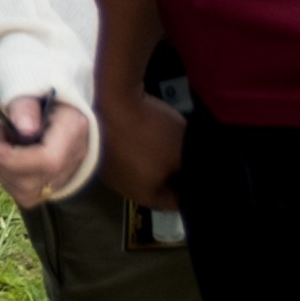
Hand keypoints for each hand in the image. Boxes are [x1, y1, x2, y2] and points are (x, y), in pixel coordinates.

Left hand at [0, 95, 97, 210]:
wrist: (58, 98)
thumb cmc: (41, 90)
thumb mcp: (32, 87)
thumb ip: (25, 105)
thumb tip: (23, 128)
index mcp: (74, 128)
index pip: (48, 160)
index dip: (13, 158)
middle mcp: (74, 157)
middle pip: (32, 182)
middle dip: (2, 163)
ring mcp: (66, 173)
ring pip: (28, 194)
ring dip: (2, 171)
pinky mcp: (54, 183)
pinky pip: (27, 195)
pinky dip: (9, 179)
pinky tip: (6, 158)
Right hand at [96, 77, 187, 213]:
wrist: (112, 99)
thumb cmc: (150, 132)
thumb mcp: (184, 151)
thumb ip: (194, 168)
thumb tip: (197, 172)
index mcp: (143, 195)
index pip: (176, 201)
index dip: (191, 188)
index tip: (200, 172)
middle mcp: (121, 187)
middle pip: (155, 184)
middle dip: (170, 172)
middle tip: (184, 155)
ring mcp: (107, 167)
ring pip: (138, 167)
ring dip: (151, 157)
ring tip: (164, 139)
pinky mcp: (99, 147)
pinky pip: (126, 152)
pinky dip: (136, 143)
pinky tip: (144, 128)